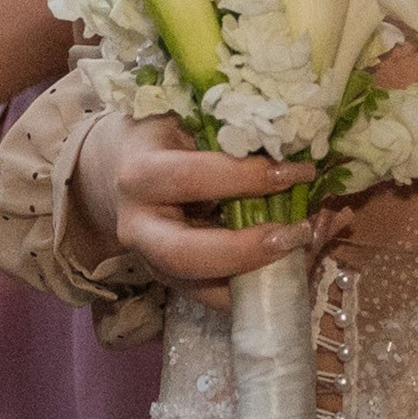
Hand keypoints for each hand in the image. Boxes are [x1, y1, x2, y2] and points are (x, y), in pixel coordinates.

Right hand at [79, 114, 332, 311]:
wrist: (114, 172)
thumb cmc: (159, 139)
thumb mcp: (182, 121)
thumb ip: (226, 133)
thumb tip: (295, 142)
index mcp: (141, 176)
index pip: (192, 179)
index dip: (247, 178)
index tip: (299, 171)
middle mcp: (139, 228)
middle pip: (185, 255)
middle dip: (245, 250)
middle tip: (296, 234)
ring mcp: (152, 263)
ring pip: (202, 289)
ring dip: (259, 277)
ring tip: (304, 250)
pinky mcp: (172, 283)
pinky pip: (216, 297)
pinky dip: (259, 286)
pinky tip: (296, 262)